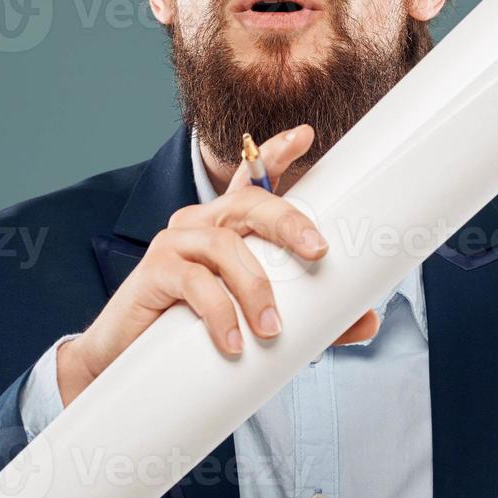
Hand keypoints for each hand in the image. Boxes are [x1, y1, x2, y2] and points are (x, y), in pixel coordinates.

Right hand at [56, 124, 379, 405]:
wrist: (129, 363)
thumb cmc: (198, 332)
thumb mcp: (261, 322)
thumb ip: (313, 321)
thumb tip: (368, 320)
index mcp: (227, 226)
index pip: (252, 180)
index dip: (274, 153)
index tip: (304, 135)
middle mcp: (201, 223)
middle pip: (248, 203)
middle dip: (288, 221)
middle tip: (319, 251)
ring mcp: (174, 242)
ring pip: (224, 245)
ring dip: (255, 287)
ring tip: (271, 329)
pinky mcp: (154, 272)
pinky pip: (193, 281)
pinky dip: (218, 312)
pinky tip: (232, 342)